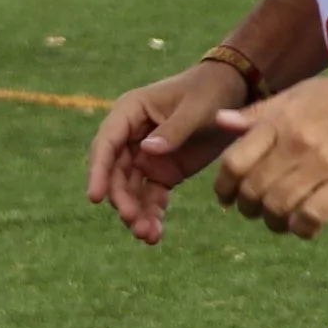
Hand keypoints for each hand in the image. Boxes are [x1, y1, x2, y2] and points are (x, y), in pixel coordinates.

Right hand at [82, 59, 252, 244]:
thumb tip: (146, 151)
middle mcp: (130, 136)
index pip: (106, 143)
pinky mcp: (161, 171)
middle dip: (122, 199)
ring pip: (131, 189)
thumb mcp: (196, 108)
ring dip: (135, 212)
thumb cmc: (210, 92)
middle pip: (115, 172)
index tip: (95, 197)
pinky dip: (152, 214)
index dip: (98, 170)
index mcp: (129, 112)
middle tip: (133, 222)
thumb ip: (174, 130)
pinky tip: (155, 234)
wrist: (233, 93)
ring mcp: (144, 156)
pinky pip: (151, 196)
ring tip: (147, 235)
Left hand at [210, 67, 327, 239]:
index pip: (233, 163)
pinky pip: (313, 216)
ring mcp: (321, 165)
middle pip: (253, 191)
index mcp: (277, 123)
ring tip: (279, 222)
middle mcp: (293, 145)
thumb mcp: (295, 95)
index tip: (226, 197)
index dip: (223, 187)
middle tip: (255, 211)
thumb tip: (219, 122)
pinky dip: (302, 228)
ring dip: (273, 222)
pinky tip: (305, 227)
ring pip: (279, 207)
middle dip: (247, 208)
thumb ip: (257, 114)